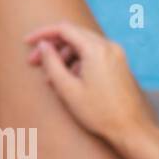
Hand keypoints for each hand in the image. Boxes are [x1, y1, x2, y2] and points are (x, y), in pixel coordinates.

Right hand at [24, 21, 155, 139]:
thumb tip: (43, 46)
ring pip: (82, 45)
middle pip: (73, 35)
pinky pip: (93, 54)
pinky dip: (77, 62)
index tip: (27, 42)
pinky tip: (69, 80)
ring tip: (51, 78)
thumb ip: (52, 63)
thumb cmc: (99, 112)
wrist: (131, 129)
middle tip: (34, 62)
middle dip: (52, 47)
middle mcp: (108, 46)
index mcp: (96, 50)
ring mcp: (115, 54)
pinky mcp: (118, 63)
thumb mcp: (67, 89)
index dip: (42, 34)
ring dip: (64, 56)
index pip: (63, 29)